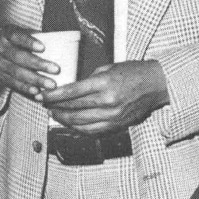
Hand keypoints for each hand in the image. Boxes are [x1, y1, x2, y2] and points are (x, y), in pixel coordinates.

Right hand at [0, 25, 59, 98]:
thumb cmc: (14, 40)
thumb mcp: (20, 32)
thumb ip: (35, 36)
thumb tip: (60, 40)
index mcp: (6, 34)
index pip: (16, 36)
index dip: (29, 41)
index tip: (43, 47)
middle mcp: (0, 48)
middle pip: (19, 57)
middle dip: (38, 64)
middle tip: (56, 69)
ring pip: (17, 73)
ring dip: (36, 79)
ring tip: (51, 84)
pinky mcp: (0, 76)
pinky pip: (13, 83)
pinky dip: (26, 88)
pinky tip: (37, 91)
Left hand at [41, 60, 168, 134]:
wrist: (156, 84)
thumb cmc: (133, 71)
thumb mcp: (109, 68)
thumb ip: (90, 79)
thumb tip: (71, 88)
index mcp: (104, 84)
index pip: (71, 92)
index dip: (53, 95)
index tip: (41, 94)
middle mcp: (107, 102)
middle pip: (73, 109)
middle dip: (54, 107)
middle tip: (43, 104)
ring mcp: (113, 116)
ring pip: (80, 123)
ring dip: (63, 120)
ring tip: (53, 115)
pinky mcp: (117, 125)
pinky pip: (93, 131)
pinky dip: (78, 129)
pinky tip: (70, 124)